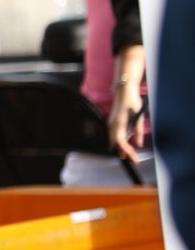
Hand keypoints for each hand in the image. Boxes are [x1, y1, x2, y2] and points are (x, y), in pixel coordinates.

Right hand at [108, 45, 146, 159]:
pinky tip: (126, 146)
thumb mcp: (138, 116)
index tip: (134, 158)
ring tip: (131, 155)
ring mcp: (111, 123)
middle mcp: (112, 124)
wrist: (123, 90)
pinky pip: (114, 136)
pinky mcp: (112, 122)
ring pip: (114, 141)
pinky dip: (120, 143)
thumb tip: (138, 144)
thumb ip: (138, 131)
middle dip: (124, 153)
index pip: (120, 142)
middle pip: (115, 144)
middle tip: (133, 160)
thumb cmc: (131, 100)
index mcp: (118, 123)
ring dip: (122, 149)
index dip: (127, 151)